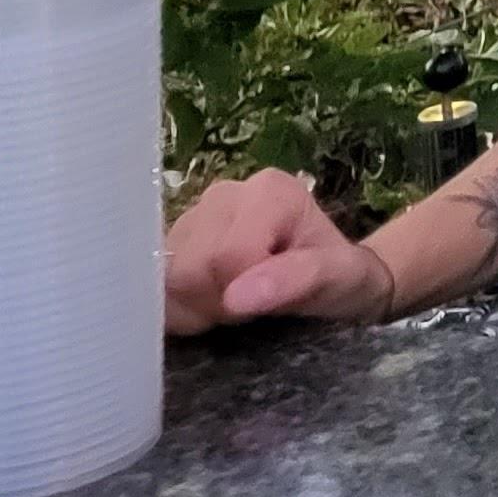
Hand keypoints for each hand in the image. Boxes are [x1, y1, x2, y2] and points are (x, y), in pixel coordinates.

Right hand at [163, 170, 397, 334]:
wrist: (332, 273)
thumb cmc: (341, 274)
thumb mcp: (338, 277)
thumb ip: (294, 280)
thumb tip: (236, 297)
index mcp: (269, 192)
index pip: (225, 255)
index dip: (240, 292)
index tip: (268, 297)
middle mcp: (225, 194)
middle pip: (188, 266)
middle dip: (215, 299)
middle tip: (250, 302)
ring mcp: (194, 214)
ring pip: (165, 277)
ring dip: (196, 304)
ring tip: (234, 298)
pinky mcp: (174, 239)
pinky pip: (155, 284)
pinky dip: (180, 305)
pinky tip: (209, 299)